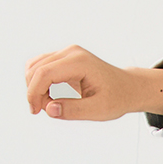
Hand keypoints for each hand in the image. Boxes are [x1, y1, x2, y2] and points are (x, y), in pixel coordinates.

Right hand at [24, 45, 162, 120]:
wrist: (128, 88)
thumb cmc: (117, 98)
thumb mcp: (99, 110)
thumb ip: (74, 110)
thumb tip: (48, 110)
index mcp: (80, 62)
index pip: (45, 73)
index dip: (34, 93)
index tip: (35, 111)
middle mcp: (71, 52)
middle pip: (36, 68)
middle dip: (33, 92)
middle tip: (45, 111)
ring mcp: (67, 53)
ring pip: (35, 66)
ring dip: (35, 87)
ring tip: (51, 105)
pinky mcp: (64, 58)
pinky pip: (41, 67)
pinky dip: (40, 83)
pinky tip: (51, 97)